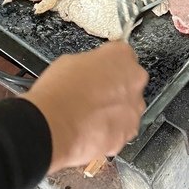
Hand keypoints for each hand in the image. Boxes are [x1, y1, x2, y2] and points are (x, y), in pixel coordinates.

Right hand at [21, 42, 147, 171]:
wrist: (53, 128)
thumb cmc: (58, 94)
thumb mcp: (69, 62)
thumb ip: (91, 64)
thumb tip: (90, 71)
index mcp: (121, 56)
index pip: (123, 55)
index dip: (108, 65)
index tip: (100, 71)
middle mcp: (134, 81)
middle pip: (130, 83)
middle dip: (115, 89)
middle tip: (93, 95)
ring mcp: (133, 110)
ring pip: (127, 109)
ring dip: (114, 111)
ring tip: (90, 116)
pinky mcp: (128, 133)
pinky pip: (122, 130)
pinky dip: (110, 131)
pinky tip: (91, 129)